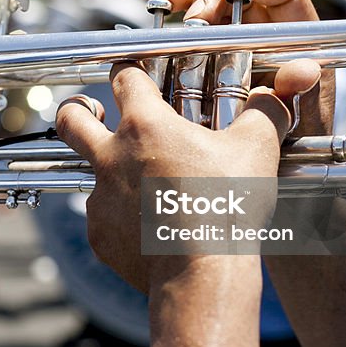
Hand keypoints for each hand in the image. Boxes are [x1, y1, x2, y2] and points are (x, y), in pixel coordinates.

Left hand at [56, 60, 321, 292]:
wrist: (202, 276)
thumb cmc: (228, 207)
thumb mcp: (257, 150)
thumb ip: (265, 112)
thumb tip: (274, 95)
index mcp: (144, 125)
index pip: (124, 76)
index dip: (129, 70)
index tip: (135, 74)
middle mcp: (111, 156)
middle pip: (71, 117)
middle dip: (75, 109)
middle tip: (92, 112)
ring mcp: (99, 197)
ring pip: (91, 174)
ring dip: (112, 173)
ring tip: (146, 187)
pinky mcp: (99, 234)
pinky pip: (104, 217)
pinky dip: (122, 218)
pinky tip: (151, 227)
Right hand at [154, 0, 334, 135]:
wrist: (272, 164)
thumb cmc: (296, 139)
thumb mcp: (302, 121)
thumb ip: (301, 95)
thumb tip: (305, 71)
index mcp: (294, 34)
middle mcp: (261, 29)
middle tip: (194, 16)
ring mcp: (231, 39)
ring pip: (207, 3)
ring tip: (165, 1)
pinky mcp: (203, 53)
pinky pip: (187, 28)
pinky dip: (171, 18)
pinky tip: (157, 15)